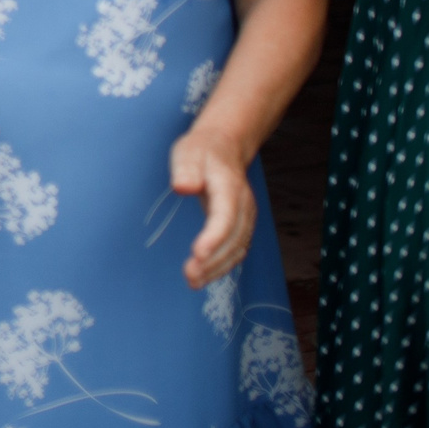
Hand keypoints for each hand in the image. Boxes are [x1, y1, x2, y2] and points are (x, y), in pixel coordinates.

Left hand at [169, 125, 255, 287]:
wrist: (223, 146)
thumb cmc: (202, 150)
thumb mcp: (188, 152)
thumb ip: (185, 169)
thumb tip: (183, 187)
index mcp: (229, 186)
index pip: (225, 216)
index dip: (213, 237)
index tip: (198, 254)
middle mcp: (243, 205)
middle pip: (233, 239)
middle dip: (214, 261)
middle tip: (189, 275)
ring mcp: (245, 217)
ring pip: (237, 249)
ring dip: (218, 268)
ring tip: (193, 281)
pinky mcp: (240, 225)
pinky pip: (236, 250)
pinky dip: (222, 265)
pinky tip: (205, 275)